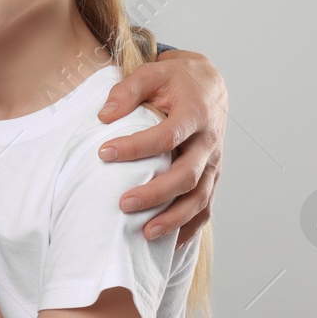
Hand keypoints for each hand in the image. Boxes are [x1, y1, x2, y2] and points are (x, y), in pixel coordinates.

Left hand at [97, 50, 224, 244]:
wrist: (209, 85)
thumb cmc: (176, 81)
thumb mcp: (152, 73)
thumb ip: (128, 90)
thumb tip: (104, 115)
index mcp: (195, 114)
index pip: (166, 136)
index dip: (135, 147)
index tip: (103, 153)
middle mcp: (208, 142)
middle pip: (187, 175)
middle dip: (156, 193)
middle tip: (123, 204)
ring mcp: (213, 163)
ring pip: (200, 198)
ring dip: (174, 218)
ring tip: (145, 234)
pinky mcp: (212, 176)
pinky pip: (206, 207)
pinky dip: (190, 227)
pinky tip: (170, 244)